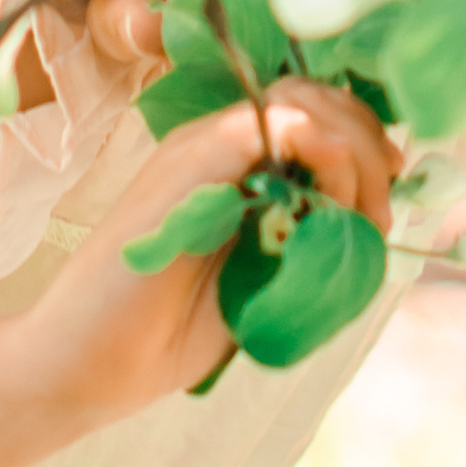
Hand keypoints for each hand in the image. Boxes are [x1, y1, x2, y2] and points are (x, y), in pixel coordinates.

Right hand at [4, 80, 398, 426]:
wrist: (79, 369)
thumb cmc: (163, 333)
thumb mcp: (258, 281)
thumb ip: (302, 240)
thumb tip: (366, 217)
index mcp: (231, 164)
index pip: (313, 111)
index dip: (363, 142)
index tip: (386, 197)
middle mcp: (215, 144)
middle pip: (315, 97)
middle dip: (368, 145)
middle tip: (381, 212)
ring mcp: (197, 150)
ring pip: (300, 103)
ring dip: (351, 151)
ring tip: (361, 215)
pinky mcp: (183, 169)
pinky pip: (260, 126)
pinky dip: (312, 143)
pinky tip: (328, 192)